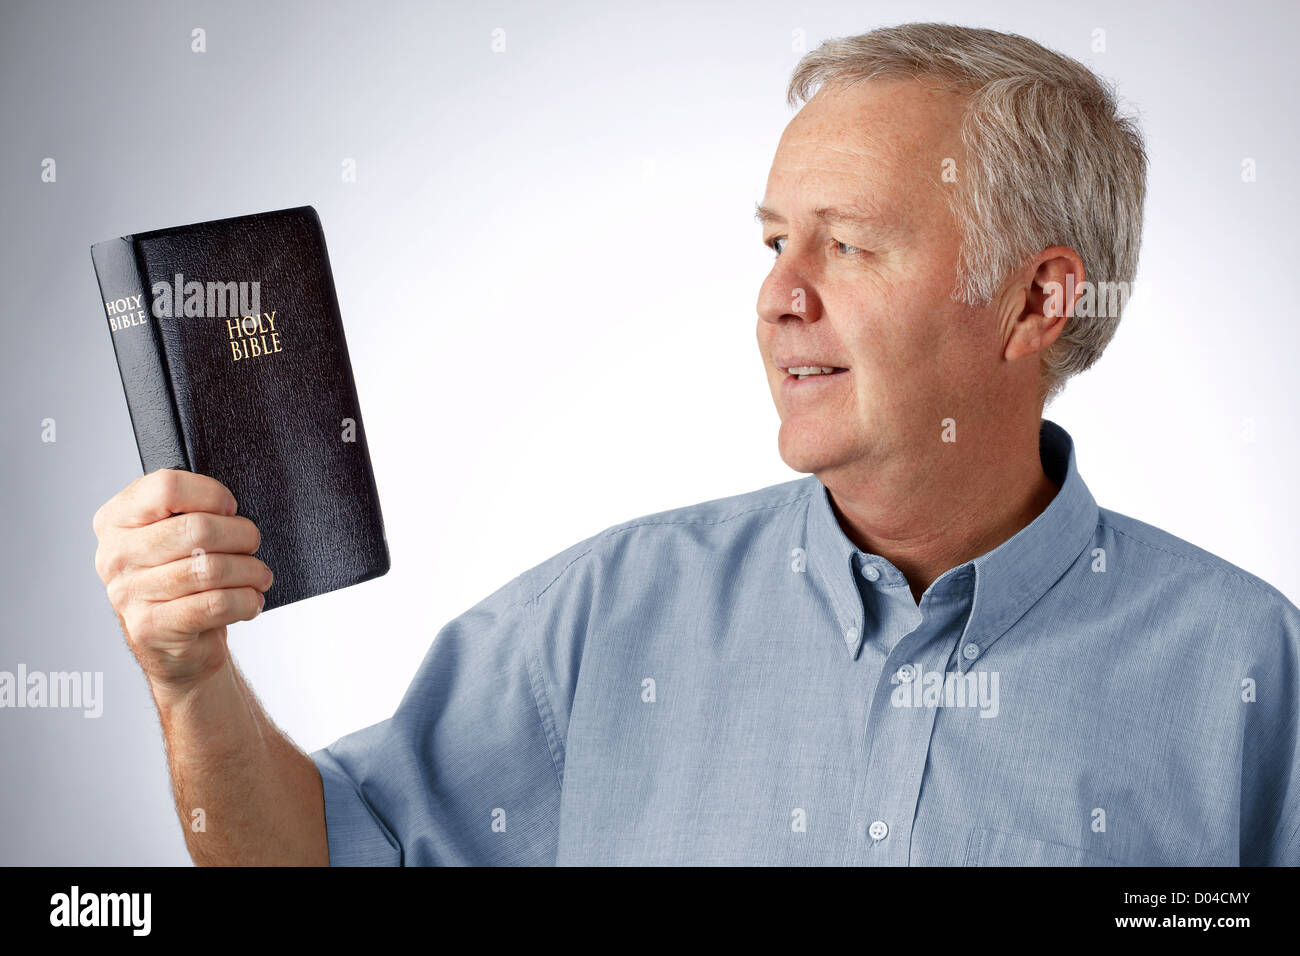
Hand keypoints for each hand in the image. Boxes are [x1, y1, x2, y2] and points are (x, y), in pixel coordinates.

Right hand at [93, 469, 271, 700]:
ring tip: (259, 575)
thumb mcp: (171, 535)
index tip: (229, 508)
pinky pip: (215, 604)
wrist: (172, 641)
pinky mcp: (151, 627)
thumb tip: (227, 505)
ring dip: (250, 570)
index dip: (210, 494)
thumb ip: (187, 511)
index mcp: (116, 520)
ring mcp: (129, 593)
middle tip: (252, 544)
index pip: (166, 487)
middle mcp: (115, 555)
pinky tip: (251, 600)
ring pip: (210, 568)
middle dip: (241, 535)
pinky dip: (245, 600)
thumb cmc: (179, 578)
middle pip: (196, 528)